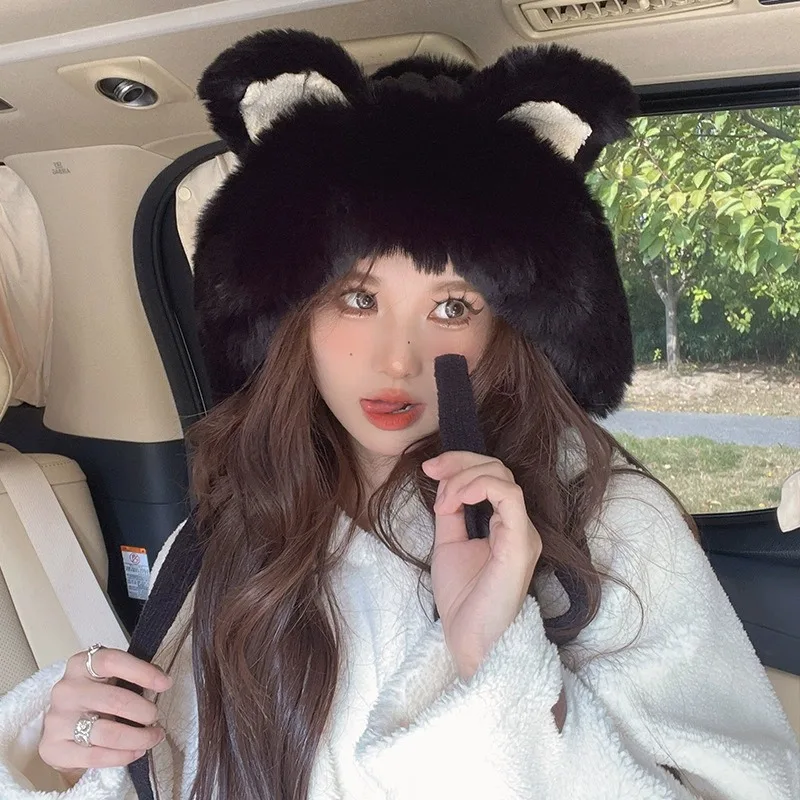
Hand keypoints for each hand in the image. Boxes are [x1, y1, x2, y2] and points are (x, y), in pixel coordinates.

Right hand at [39, 647, 171, 780]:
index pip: (112, 661)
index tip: (166, 683)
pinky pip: (96, 756)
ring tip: (154, 736)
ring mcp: (57, 720)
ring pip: (108, 732)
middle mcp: (66, 690)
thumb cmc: (95, 695)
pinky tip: (137, 751)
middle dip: (145, 711)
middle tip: (156, 717)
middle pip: (115, 701)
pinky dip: (123, 755)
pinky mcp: (53, 747)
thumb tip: (163, 681)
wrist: (64, 725)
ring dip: (139, 737)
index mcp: (81, 664)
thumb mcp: (110, 677)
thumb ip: (131, 675)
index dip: (142, 672)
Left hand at [422, 452, 541, 680]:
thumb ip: (451, 514)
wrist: (469, 639)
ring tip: (444, 497)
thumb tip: (445, 487)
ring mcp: (523, 533)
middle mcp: (518, 525)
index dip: (460, 464)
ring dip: (465, 476)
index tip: (429, 468)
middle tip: (432, 471)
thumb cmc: (463, 600)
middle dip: (461, 462)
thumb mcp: (449, 545)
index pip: (491, 476)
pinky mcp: (521, 543)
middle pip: (498, 469)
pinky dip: (480, 487)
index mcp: (505, 525)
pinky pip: (509, 497)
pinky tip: (458, 498)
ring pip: (503, 478)